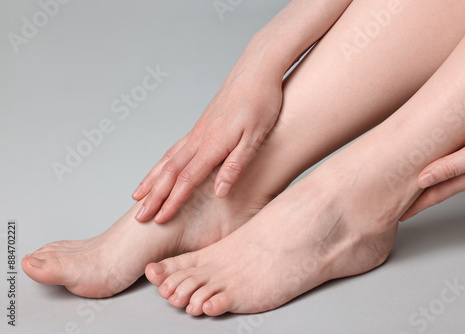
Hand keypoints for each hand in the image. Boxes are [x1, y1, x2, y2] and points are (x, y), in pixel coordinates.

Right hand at [132, 69, 282, 222]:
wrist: (256, 70)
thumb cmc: (261, 102)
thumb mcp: (255, 138)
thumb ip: (236, 165)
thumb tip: (219, 192)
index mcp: (212, 144)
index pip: (187, 179)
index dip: (173, 201)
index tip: (159, 219)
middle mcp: (199, 138)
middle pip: (170, 172)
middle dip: (154, 196)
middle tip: (139, 216)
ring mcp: (198, 131)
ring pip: (168, 159)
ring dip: (152, 179)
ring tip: (139, 195)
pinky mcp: (202, 125)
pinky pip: (176, 148)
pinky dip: (163, 162)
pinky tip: (161, 168)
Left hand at [401, 116, 464, 220]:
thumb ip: (452, 166)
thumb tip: (422, 181)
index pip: (434, 195)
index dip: (415, 206)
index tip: (399, 215)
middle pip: (437, 190)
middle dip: (417, 200)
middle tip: (397, 206)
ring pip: (444, 178)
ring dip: (426, 186)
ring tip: (409, 190)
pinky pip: (453, 165)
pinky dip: (437, 170)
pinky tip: (432, 167)